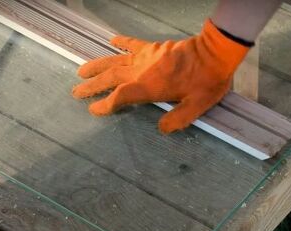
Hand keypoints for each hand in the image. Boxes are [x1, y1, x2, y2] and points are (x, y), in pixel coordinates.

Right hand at [72, 20, 249, 132]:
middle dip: (93, 86)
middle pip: (111, 78)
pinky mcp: (154, 48)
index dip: (105, 104)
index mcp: (150, 87)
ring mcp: (147, 57)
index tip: (94, 110)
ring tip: (81, 72)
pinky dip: (121, 42)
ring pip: (116, 61)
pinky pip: (133, 44)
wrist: (215, 53)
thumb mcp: (197, 106)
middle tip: (76, 91)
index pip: (120, 97)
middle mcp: (142, 71)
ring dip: (97, 66)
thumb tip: (161, 129)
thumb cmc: (208, 81)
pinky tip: (111, 41)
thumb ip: (178, 119)